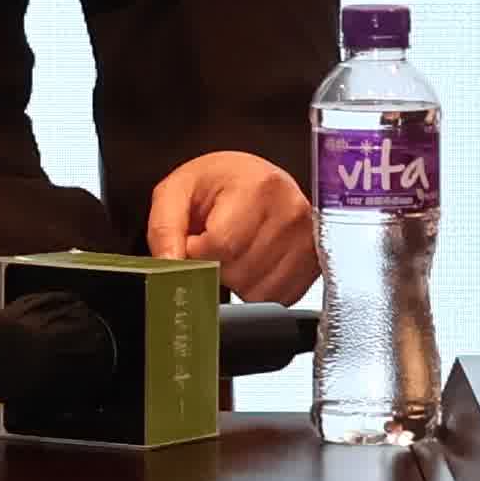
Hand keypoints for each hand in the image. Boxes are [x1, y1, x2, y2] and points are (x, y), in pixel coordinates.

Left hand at [147, 149, 318, 304]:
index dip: (196, 251)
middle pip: (239, 273)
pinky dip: (256, 290)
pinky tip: (251, 262)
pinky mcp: (314, 265)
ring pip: (257, 293)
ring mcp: (308, 240)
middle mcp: (291, 212)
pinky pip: (276, 300)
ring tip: (235, 250)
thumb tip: (169, 266)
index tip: (194, 238)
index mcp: (258, 187)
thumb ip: (165, 230)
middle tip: (215, 242)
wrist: (249, 180)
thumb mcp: (175, 194)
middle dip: (215, 267)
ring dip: (235, 281)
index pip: (221, 246)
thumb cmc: (215, 184)